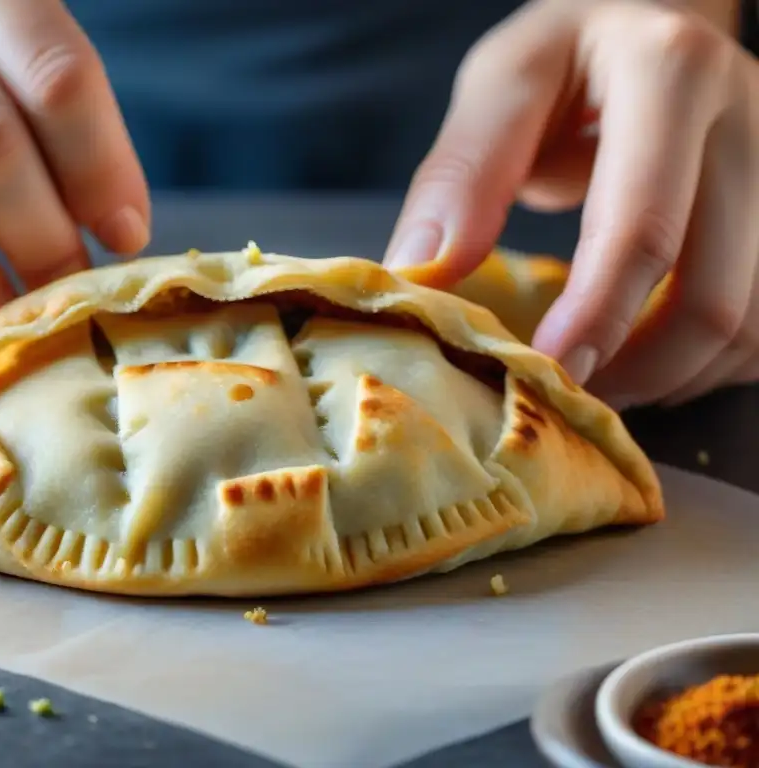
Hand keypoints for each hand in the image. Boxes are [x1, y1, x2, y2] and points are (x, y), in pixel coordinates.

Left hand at [384, 0, 758, 409]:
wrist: (651, 22)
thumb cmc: (568, 59)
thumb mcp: (501, 86)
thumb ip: (462, 173)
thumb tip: (421, 272)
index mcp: (670, 74)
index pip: (641, 227)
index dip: (596, 317)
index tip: (549, 370)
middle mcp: (750, 119)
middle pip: (713, 297)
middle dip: (638, 369)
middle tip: (569, 391)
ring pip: (754, 325)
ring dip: (678, 378)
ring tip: (607, 379)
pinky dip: (713, 363)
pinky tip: (658, 356)